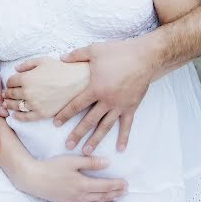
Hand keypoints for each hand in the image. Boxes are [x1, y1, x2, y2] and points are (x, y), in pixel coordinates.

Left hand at [3, 56, 89, 120]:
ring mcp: (35, 105)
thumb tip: (15, 69)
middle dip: (7, 93)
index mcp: (26, 78)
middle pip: (11, 94)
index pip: (11, 81)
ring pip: (16, 106)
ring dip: (9, 105)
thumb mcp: (43, 60)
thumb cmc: (61, 68)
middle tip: (6, 94)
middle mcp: (28, 92)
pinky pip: (25, 118)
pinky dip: (18, 116)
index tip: (11, 82)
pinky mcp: (42, 114)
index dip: (10, 81)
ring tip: (8, 103)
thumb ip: (27, 64)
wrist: (77, 81)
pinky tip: (15, 114)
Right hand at [28, 154, 127, 201]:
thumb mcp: (71, 160)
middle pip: (101, 196)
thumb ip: (90, 162)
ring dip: (107, 199)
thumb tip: (107, 163)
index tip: (125, 183)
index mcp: (81, 184)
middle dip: (114, 193)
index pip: (104, 186)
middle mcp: (79, 195)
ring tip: (116, 196)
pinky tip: (98, 200)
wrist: (34, 179)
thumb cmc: (52, 167)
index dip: (116, 185)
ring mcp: (73, 201)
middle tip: (125, 191)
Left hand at [56, 37, 154, 154]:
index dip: (65, 114)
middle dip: (77, 134)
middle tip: (68, 145)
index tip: (56, 123)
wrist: (143, 57)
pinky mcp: (131, 107)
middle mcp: (106, 101)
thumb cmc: (118, 52)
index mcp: (95, 88)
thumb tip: (61, 58)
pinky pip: (126, 125)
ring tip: (87, 151)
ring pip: (105, 127)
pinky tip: (120, 149)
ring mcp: (119, 106)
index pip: (76, 105)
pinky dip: (123, 137)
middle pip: (88, 120)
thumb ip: (77, 55)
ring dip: (95, 139)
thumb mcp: (94, 50)